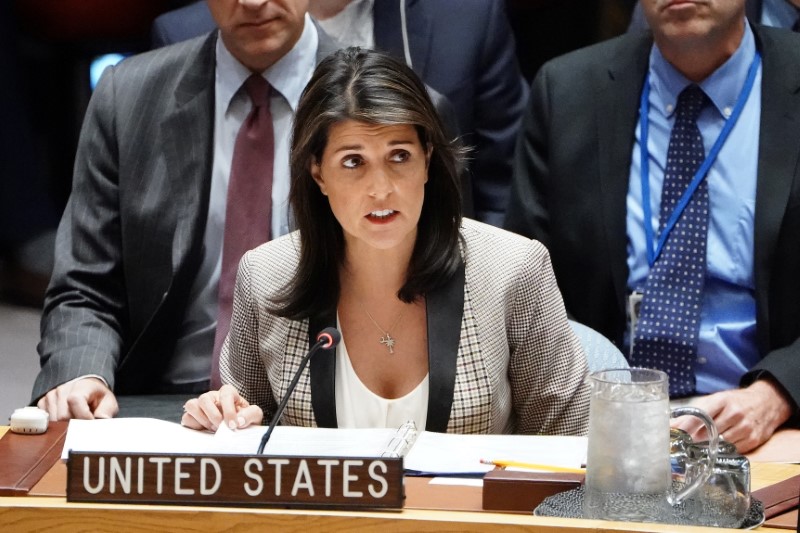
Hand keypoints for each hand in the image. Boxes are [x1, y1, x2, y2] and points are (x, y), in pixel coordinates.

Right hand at [37, 377, 118, 420]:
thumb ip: (105, 412)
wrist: (86, 388)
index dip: (83, 417)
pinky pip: (45, 420)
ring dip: (65, 426)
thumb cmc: (97, 396)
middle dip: (75, 425)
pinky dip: (56, 425)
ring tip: (76, 421)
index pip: (75, 401)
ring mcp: (51, 396)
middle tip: (84, 426)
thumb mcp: (108, 402)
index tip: (90, 424)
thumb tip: (100, 421)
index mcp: (81, 386)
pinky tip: (66, 421)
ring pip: (53, 421)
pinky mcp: (43, 403)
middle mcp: (63, 389)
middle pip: (63, 416)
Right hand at [181, 384, 262, 431]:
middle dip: (213, 416)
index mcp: (228, 393)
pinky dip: (195, 426)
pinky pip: (186, 418)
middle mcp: (212, 397)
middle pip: (204, 398)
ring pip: (191, 405)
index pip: (225, 393)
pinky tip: (206, 431)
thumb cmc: (245, 419)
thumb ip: (251, 414)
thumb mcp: (255, 416)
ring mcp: (201, 406)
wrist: (238, 430)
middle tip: (221, 428)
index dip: (229, 409)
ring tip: (213, 429)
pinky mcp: (192, 417)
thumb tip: (239, 420)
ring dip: (202, 420)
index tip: (233, 425)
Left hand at [671, 379, 792, 452]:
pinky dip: (723, 451)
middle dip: (694, 440)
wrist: (767, 402)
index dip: (686, 427)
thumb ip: (695, 412)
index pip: (700, 415)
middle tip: (683, 446)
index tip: (674, 435)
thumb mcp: (716, 400)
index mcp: (721, 401)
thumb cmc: (735, 401)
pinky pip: (733, 450)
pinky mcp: (754, 440)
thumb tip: (672, 425)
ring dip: (708, 447)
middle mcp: (734, 413)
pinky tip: (717, 450)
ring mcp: (745, 428)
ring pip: (720, 444)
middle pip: (709, 432)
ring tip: (698, 449)